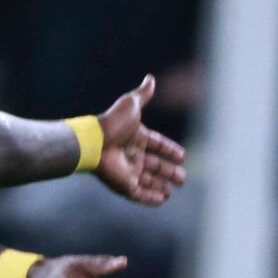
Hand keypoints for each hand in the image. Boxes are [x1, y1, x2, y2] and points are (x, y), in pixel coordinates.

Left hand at [97, 74, 186, 205]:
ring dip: (160, 186)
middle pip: (154, 165)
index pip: (156, 145)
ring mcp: (128, 171)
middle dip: (169, 172)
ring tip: (172, 191)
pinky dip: (151, 198)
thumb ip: (143, 94)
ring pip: (148, 181)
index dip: (169, 150)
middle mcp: (132, 155)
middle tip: (182, 179)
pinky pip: (140, 194)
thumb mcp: (131, 104)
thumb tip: (150, 78)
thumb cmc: (113, 123)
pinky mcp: (124, 185)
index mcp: (136, 137)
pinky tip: (162, 200)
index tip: (182, 156)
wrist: (95, 142)